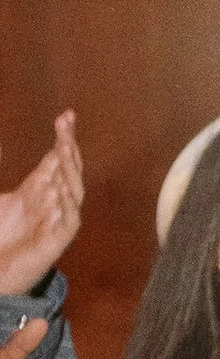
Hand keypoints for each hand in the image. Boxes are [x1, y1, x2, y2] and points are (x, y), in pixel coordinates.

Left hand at [0, 110, 83, 295]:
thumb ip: (0, 181)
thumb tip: (3, 150)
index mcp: (38, 191)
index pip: (56, 160)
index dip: (63, 138)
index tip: (67, 115)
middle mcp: (52, 204)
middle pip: (68, 170)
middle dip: (68, 147)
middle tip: (65, 125)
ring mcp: (56, 222)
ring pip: (74, 192)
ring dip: (69, 171)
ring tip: (64, 149)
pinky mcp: (56, 243)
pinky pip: (70, 221)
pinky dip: (68, 204)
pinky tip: (62, 187)